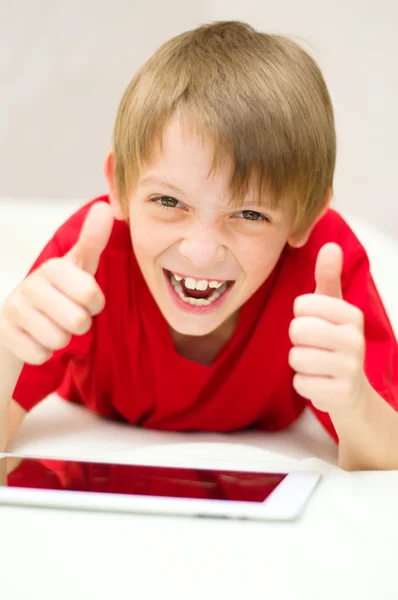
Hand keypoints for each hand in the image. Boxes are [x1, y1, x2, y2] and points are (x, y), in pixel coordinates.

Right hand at [0, 202, 113, 365]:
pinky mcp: (6, 333)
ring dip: (62, 339)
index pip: (93, 296)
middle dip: (80, 325)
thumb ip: (93, 239)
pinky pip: (41, 355)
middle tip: (70, 315)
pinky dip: (45, 352)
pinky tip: (38, 337)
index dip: (95, 305)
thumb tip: (106, 206)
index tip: (85, 299)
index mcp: (54, 267)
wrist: (21, 316)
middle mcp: (31, 284)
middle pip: (79, 321)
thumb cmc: (59, 290)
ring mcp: (16, 309)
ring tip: (53, 325)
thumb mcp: (78, 265)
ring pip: (60, 340)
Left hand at [288, 243, 366, 412]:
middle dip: (298, 339)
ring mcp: (350, 368)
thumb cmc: (335, 341)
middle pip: (297, 330)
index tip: (315, 322)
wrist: (352, 391)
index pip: (302, 304)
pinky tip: (320, 382)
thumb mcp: (333, 308)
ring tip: (317, 364)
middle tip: (313, 345)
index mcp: (351, 315)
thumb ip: (328, 277)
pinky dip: (304, 384)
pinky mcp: (340, 394)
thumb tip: (330, 245)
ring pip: (296, 358)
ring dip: (299, 363)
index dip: (300, 315)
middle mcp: (355, 340)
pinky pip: (300, 383)